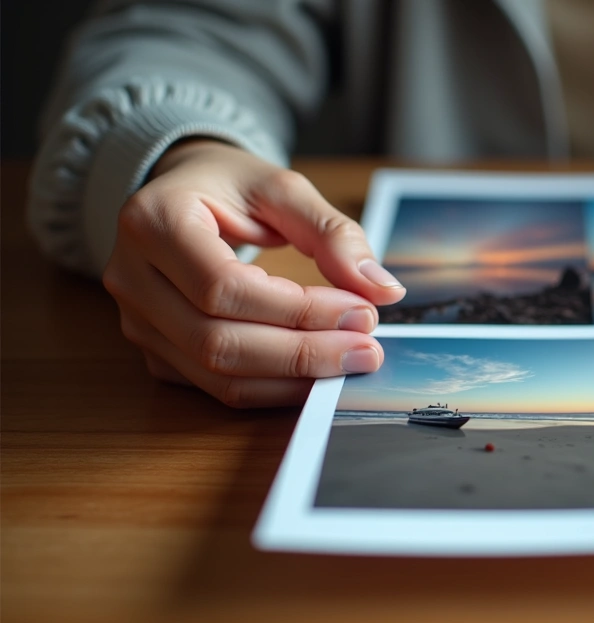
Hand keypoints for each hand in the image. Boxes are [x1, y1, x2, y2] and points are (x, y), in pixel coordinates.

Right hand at [103, 140, 405, 407]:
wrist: (179, 194)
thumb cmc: (228, 187)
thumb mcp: (283, 189)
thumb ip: (333, 234)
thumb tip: (382, 290)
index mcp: (154, 222)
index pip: (225, 287)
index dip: (299, 311)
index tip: (361, 312)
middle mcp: (132, 277)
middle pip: (218, 341)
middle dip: (303, 352)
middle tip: (367, 347)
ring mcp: (137, 321)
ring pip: (216, 374)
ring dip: (293, 378)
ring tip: (350, 361)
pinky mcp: (155, 351)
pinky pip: (215, 386)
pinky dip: (272, 387)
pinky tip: (316, 372)